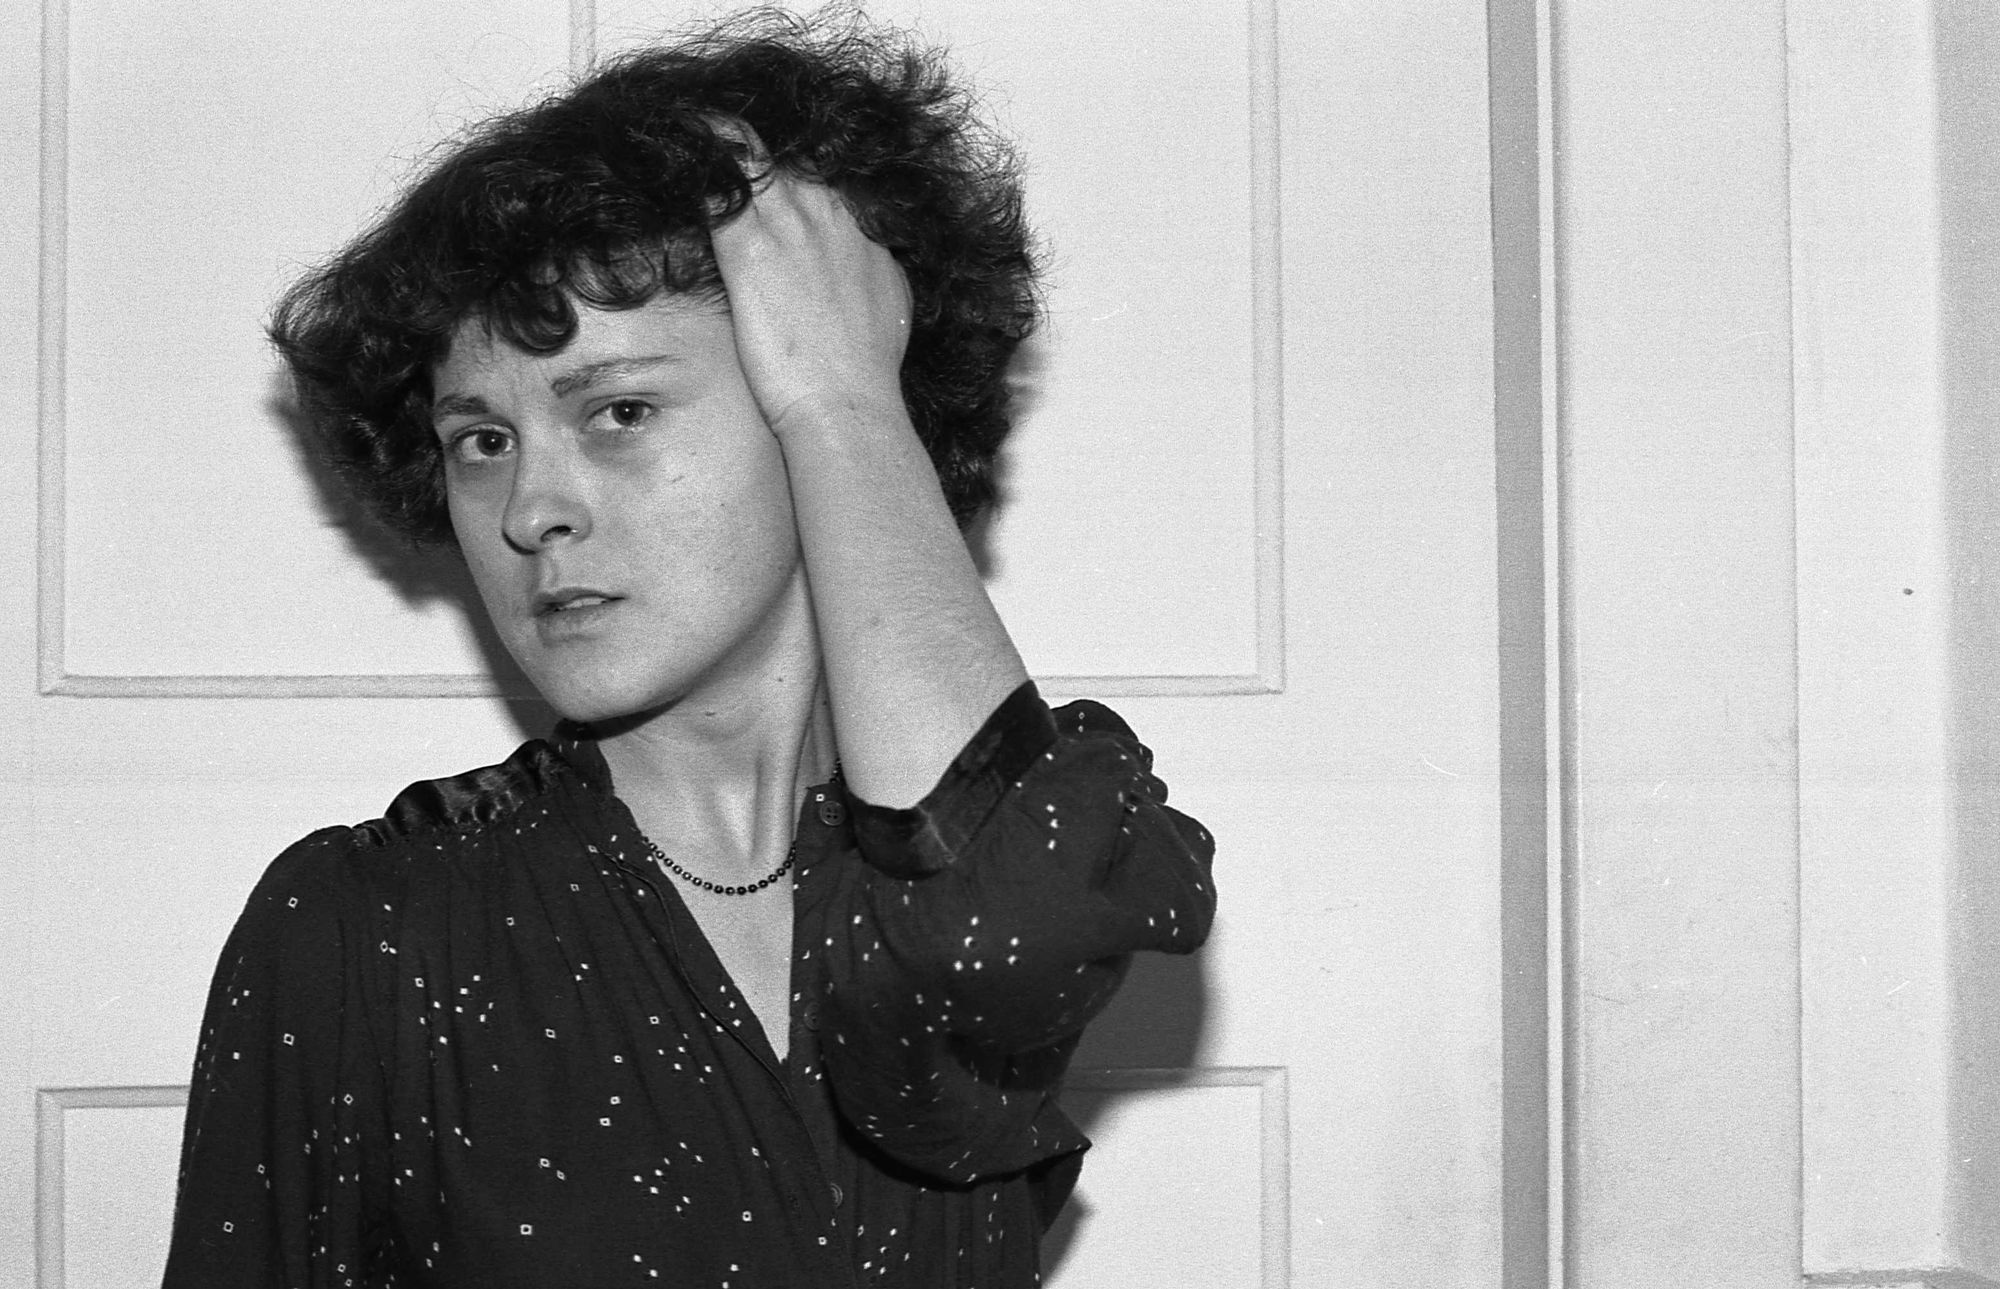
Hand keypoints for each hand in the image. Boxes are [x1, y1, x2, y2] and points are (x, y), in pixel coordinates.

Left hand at [706, 132, 913, 441]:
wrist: (848, 403)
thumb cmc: (868, 369)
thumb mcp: (890, 305)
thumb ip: (871, 271)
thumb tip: (869, 267)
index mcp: (859, 227)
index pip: (818, 176)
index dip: (786, 174)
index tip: (762, 177)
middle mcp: (828, 212)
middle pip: (784, 157)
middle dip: (748, 152)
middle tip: (712, 148)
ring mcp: (789, 224)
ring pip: (746, 154)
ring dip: (715, 143)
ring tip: (680, 132)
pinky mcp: (749, 246)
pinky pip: (715, 181)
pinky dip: (694, 159)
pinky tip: (669, 146)